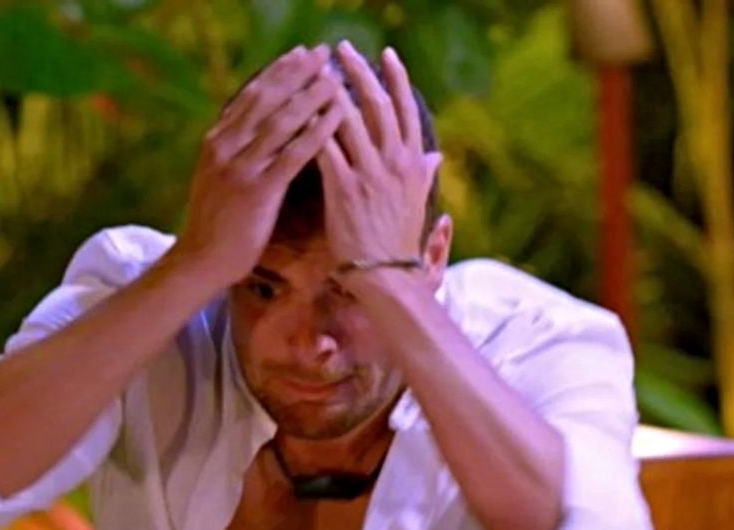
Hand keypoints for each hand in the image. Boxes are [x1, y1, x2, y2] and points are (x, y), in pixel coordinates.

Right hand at [174, 45, 346, 284]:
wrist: (200, 260)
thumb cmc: (217, 223)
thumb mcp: (218, 176)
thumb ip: (235, 149)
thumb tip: (258, 126)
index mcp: (217, 141)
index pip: (251, 95)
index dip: (278, 72)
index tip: (300, 54)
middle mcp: (225, 147)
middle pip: (266, 99)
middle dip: (297, 73)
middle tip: (323, 54)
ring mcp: (240, 168)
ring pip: (280, 122)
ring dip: (310, 96)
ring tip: (335, 79)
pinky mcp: (257, 191)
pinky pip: (292, 155)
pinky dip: (315, 132)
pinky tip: (335, 118)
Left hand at [317, 42, 441, 268]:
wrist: (387, 275)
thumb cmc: (399, 240)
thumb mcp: (419, 201)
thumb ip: (423, 171)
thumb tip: (435, 152)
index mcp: (413, 161)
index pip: (406, 108)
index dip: (396, 77)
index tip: (385, 54)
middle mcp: (394, 162)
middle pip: (378, 104)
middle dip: (360, 72)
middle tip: (342, 49)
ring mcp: (370, 174)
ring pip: (350, 120)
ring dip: (331, 91)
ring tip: (316, 71)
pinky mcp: (344, 189)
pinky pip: (326, 149)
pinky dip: (313, 127)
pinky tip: (298, 111)